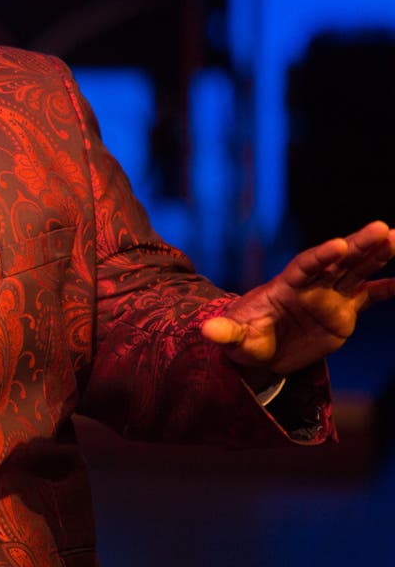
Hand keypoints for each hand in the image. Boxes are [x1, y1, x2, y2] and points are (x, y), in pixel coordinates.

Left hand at [202, 220, 394, 377]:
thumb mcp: (232, 339)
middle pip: (337, 261)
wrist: (259, 353)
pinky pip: (368, 297)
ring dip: (377, 255)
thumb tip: (206, 330)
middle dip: (359, 245)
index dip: (321, 256)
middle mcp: (311, 286)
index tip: (340, 244)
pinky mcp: (343, 313)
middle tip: (382, 228)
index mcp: (284, 287)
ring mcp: (329, 297)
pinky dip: (387, 288)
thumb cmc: (242, 340)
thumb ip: (225, 333)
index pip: (305, 266)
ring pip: (356, 272)